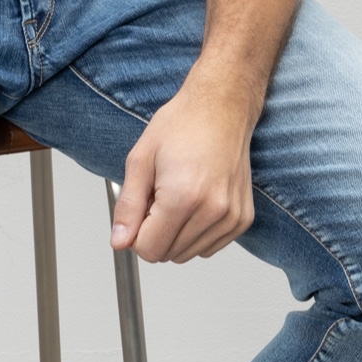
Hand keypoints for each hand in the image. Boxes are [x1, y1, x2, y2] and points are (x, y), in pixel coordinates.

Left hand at [109, 71, 260, 263]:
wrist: (222, 107)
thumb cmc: (183, 125)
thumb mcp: (140, 160)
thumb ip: (128, 207)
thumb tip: (120, 241)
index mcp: (183, 197)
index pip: (149, 250)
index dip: (137, 234)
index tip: (141, 210)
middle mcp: (212, 210)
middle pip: (168, 254)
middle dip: (156, 232)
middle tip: (160, 197)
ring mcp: (231, 216)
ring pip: (189, 254)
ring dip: (177, 234)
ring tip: (179, 196)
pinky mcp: (242, 219)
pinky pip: (209, 247)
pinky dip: (197, 233)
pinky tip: (196, 203)